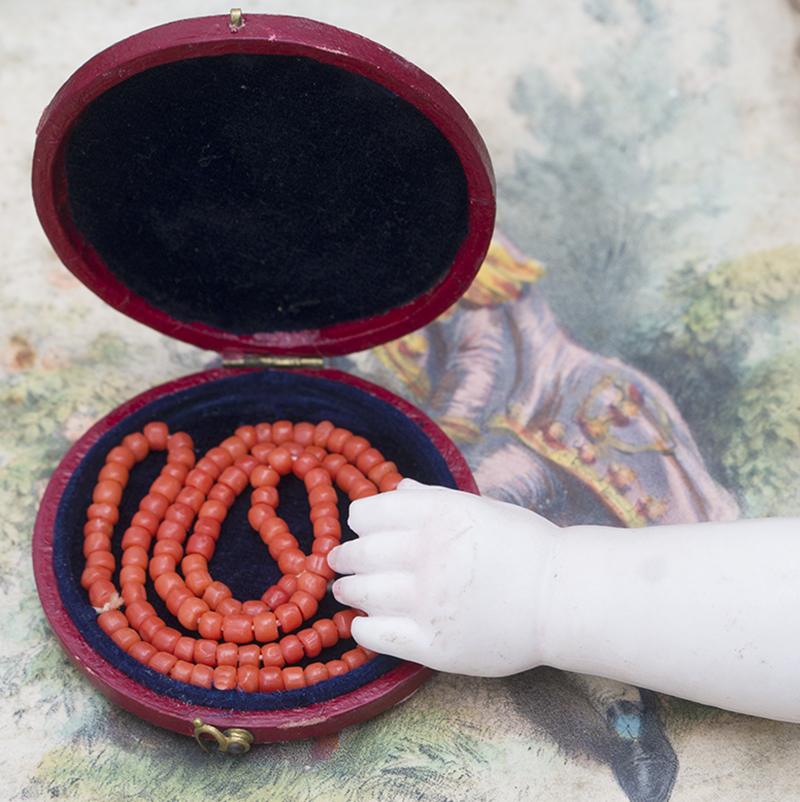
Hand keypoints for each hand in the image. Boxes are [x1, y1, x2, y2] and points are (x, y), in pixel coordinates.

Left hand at [329, 479, 558, 675]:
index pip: (367, 514)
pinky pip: (375, 635)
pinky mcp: (432, 644)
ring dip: (347, 590)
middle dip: (347, 557)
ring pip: (359, 593)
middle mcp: (426, 553)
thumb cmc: (523, 546)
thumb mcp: (480, 507)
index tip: (362, 530)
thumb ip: (433, 498)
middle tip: (341, 562)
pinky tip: (364, 624)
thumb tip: (398, 488)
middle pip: (358, 553)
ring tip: (346, 591)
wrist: (561, 598)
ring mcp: (427, 601)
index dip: (361, 522)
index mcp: (436, 514)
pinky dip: (362, 627)